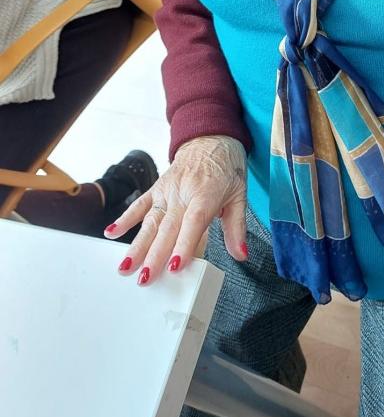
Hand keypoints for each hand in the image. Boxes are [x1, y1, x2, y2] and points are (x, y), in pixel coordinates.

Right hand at [104, 135, 246, 284]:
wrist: (211, 137)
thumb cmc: (226, 168)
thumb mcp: (240, 195)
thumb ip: (237, 228)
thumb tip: (241, 255)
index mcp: (206, 194)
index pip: (194, 222)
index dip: (184, 244)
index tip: (175, 266)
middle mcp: (183, 193)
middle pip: (168, 227)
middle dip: (155, 255)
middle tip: (145, 279)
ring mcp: (167, 191)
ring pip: (150, 221)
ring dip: (137, 245)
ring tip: (125, 266)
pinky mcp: (157, 189)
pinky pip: (139, 204)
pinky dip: (125, 218)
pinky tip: (111, 233)